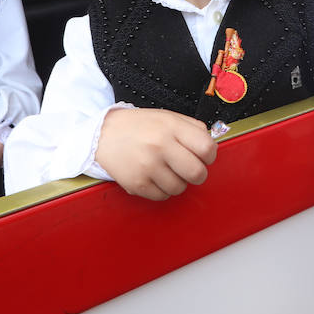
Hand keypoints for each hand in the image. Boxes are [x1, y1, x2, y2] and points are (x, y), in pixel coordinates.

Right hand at [94, 107, 217, 199]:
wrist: (102, 134)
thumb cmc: (138, 126)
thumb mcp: (167, 117)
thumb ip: (192, 129)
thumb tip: (211, 146)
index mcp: (171, 127)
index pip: (207, 148)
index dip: (209, 155)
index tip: (203, 156)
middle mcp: (160, 146)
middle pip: (197, 173)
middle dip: (198, 174)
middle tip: (189, 168)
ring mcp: (148, 166)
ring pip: (180, 188)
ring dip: (178, 182)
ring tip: (165, 169)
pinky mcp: (137, 183)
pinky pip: (163, 196)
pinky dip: (162, 189)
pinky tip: (154, 176)